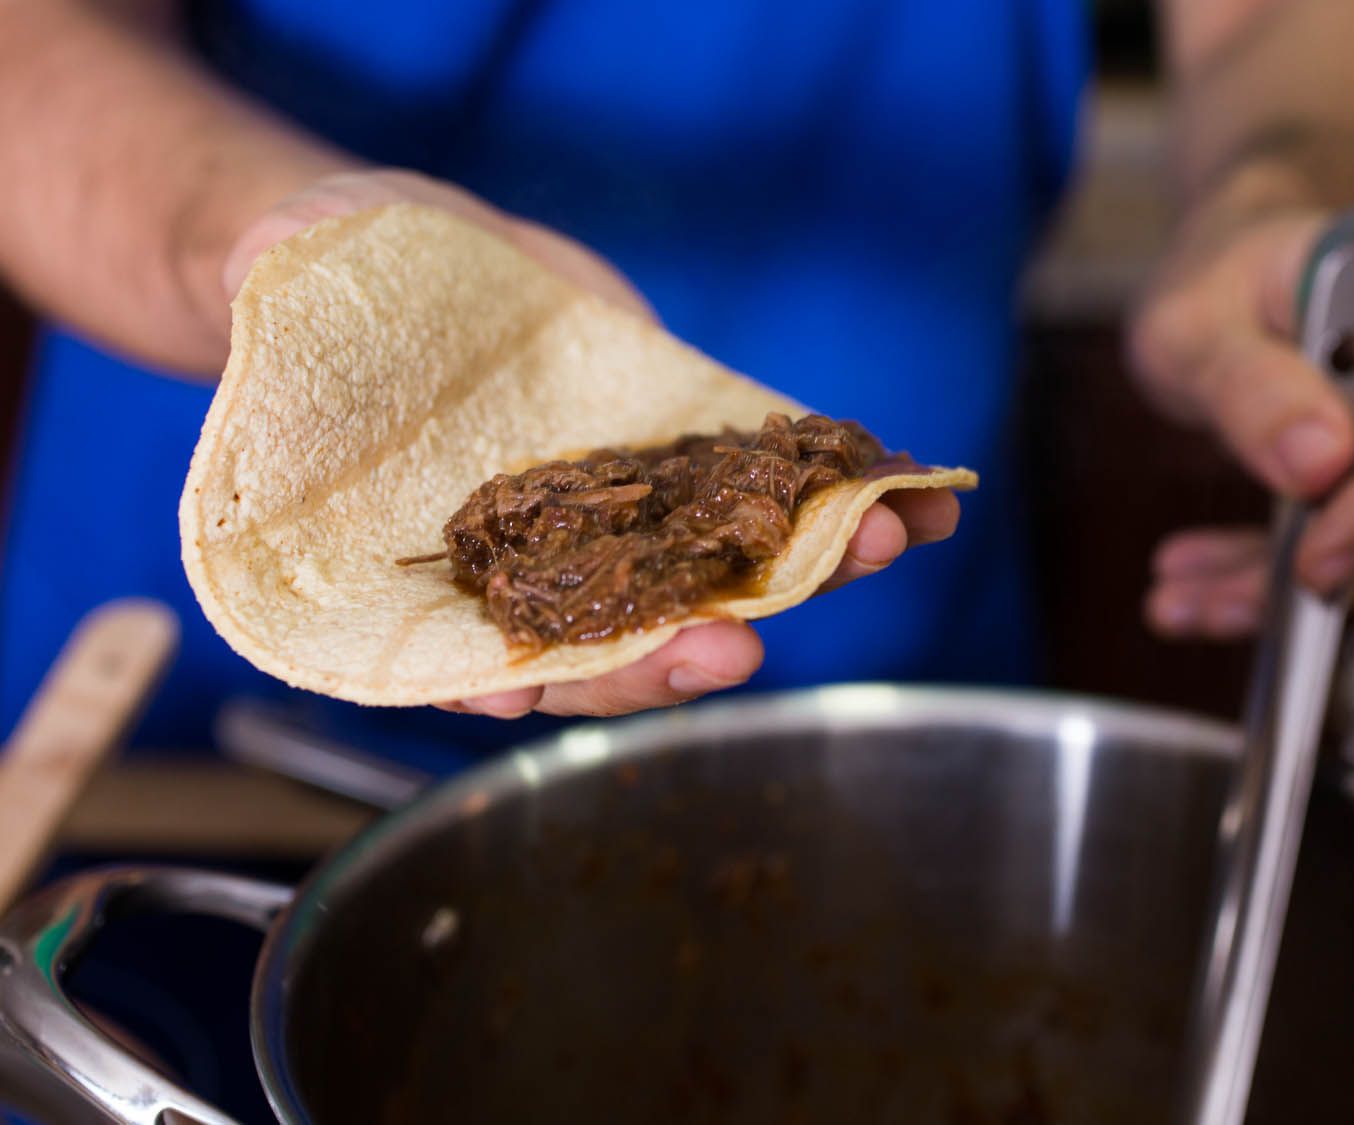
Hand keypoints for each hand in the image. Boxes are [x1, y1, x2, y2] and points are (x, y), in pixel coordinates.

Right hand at [223, 169, 959, 715]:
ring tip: (882, 536)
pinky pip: (764, 486)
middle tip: (746, 637)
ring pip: (721, 571)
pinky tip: (911, 487)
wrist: (407, 255)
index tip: (574, 678)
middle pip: (628, 637)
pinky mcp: (684, 447)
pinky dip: (835, 492)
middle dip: (691, 640)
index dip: (535, 672)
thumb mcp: (287, 298)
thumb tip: (267, 312)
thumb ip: (281, 328)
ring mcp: (627, 513)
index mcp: (452, 575)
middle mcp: (551, 565)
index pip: (500, 654)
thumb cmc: (327, 293)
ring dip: (806, 567)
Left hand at [1129, 191, 1353, 638]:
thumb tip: (1319, 463)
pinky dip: (1280, 579)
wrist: (1231, 274)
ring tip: (1186, 600)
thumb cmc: (1217, 284)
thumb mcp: (1194, 326)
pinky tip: (1207, 589)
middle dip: (1334, 566)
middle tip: (1228, 605)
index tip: (1313, 566)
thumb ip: (1248, 385)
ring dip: (1288, 588)